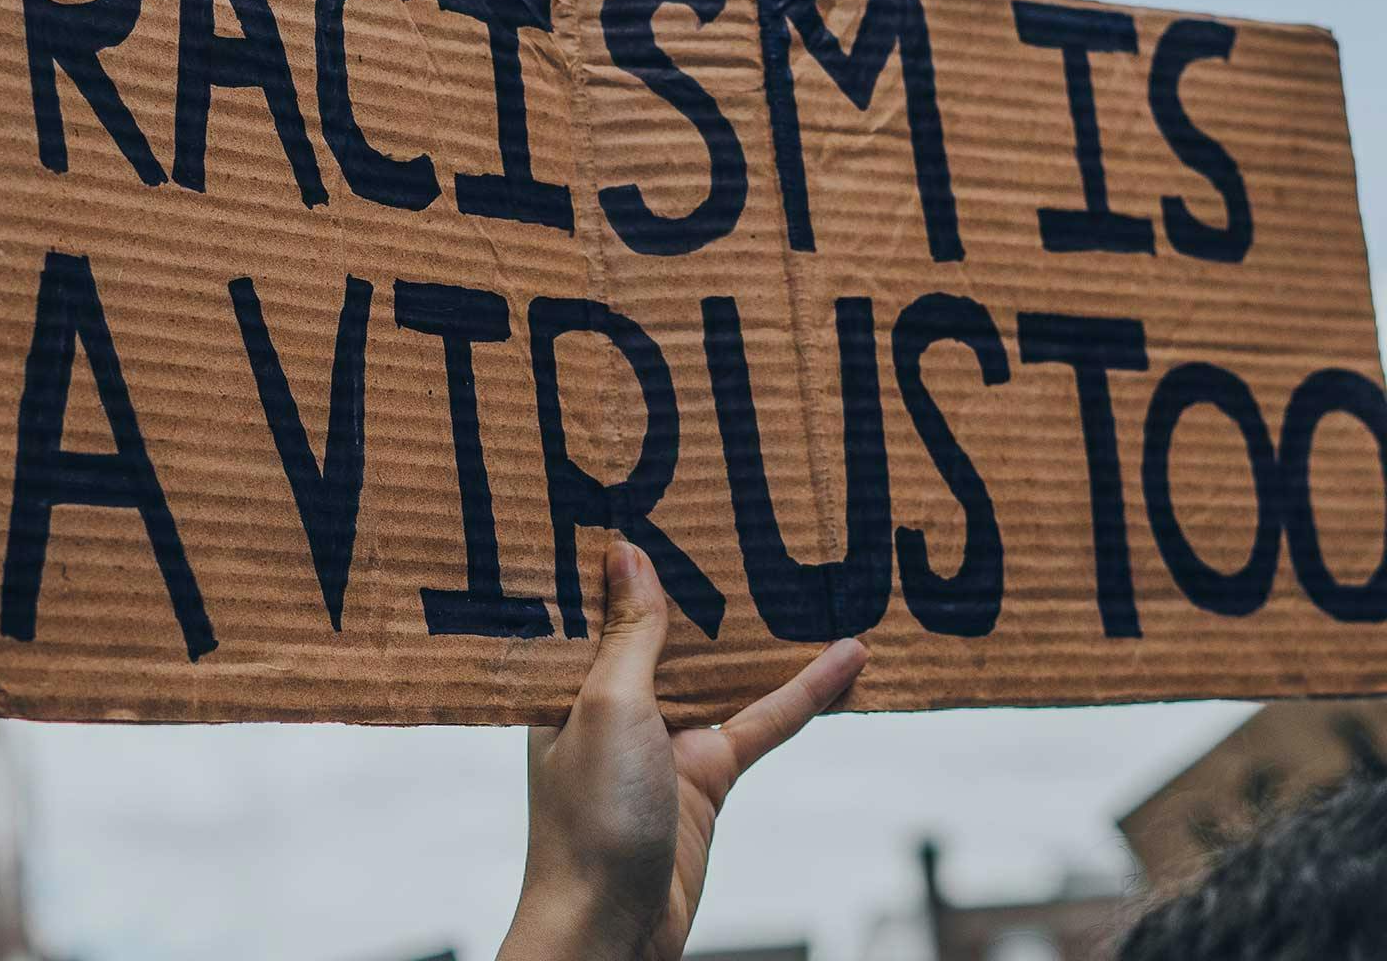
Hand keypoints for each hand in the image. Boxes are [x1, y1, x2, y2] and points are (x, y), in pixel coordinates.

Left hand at [496, 541, 868, 960]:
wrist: (613, 932)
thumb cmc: (590, 820)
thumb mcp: (609, 708)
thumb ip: (630, 635)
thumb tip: (628, 554)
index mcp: (566, 680)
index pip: (591, 603)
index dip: (614, 555)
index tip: (641, 497)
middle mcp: (613, 701)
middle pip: (662, 628)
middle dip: (696, 581)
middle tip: (733, 515)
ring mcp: (663, 737)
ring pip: (720, 670)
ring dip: (759, 633)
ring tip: (800, 572)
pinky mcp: (708, 775)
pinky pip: (763, 721)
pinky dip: (805, 692)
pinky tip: (848, 658)